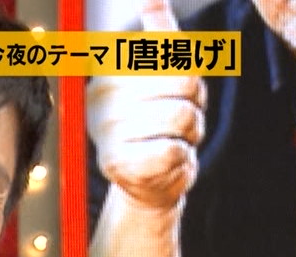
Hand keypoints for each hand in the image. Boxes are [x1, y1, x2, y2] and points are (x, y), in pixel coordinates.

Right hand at [87, 0, 205, 209]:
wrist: (146, 183)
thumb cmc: (157, 124)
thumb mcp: (161, 75)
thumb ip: (158, 36)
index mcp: (110, 72)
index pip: (172, 53)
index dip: (189, 76)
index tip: (174, 92)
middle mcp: (102, 99)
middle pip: (185, 82)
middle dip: (194, 105)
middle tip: (176, 122)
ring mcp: (107, 131)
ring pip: (182, 116)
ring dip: (191, 132)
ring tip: (171, 140)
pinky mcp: (118, 164)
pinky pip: (174, 149)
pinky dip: (181, 158)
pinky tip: (164, 161)